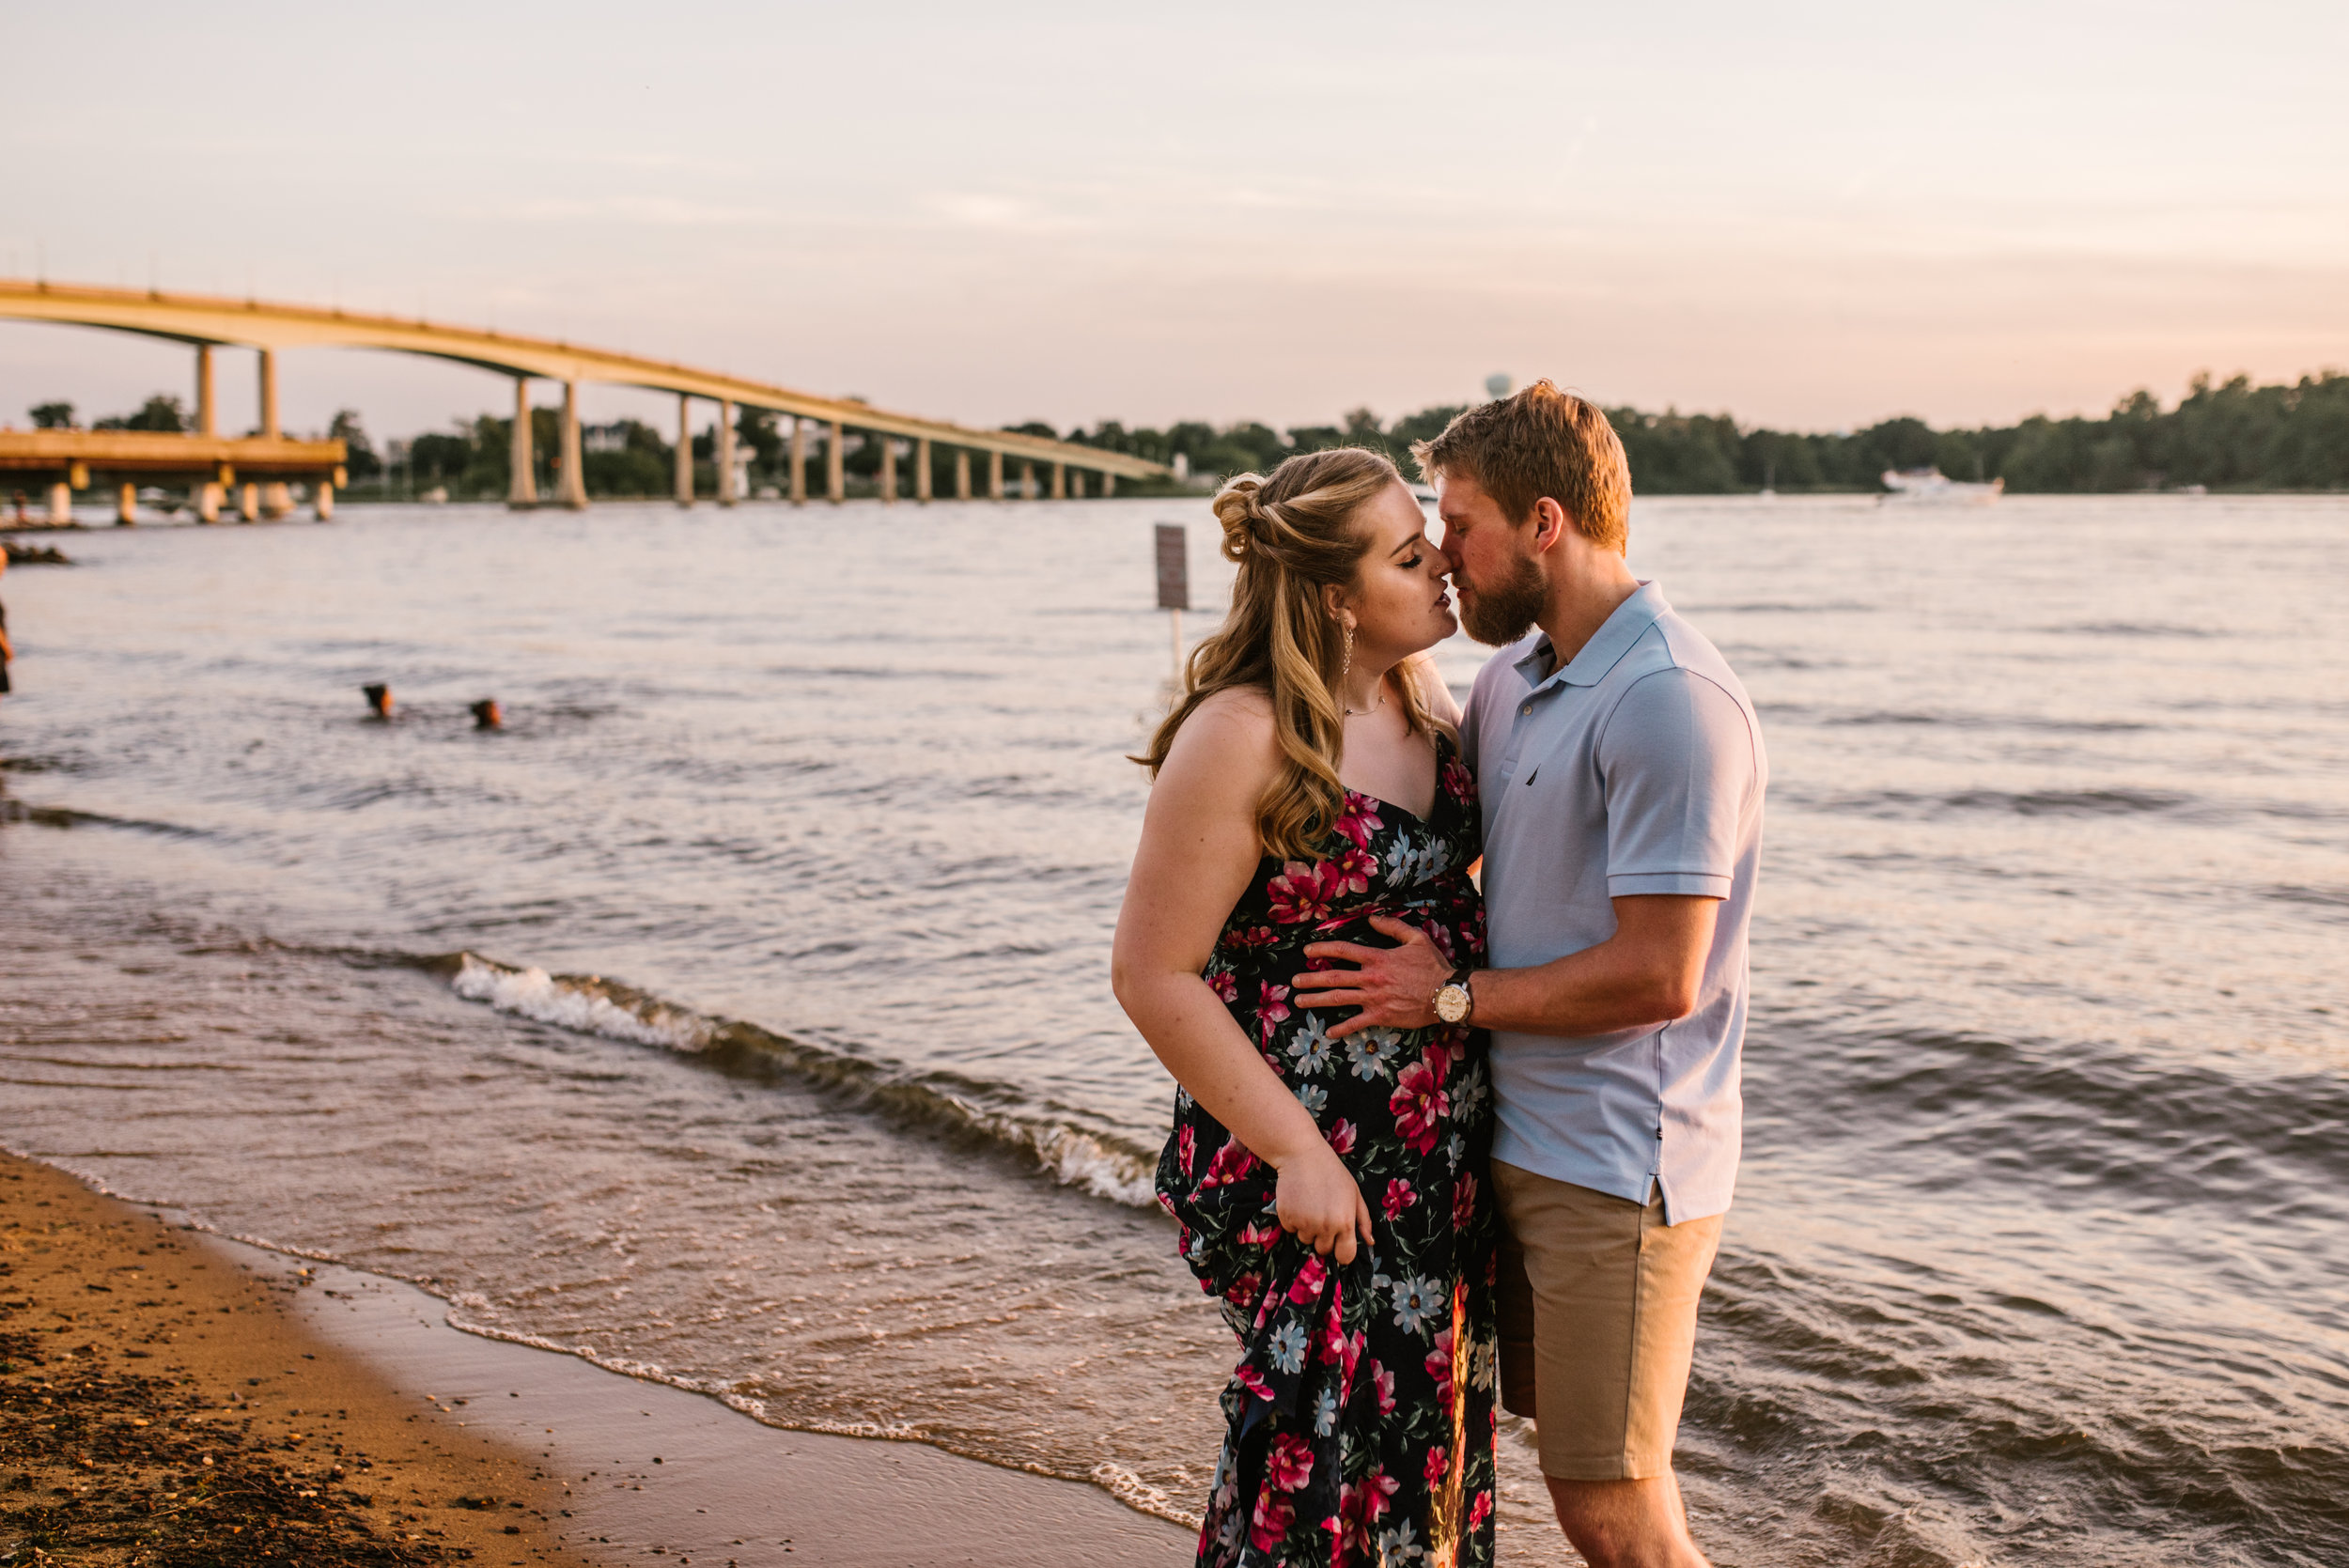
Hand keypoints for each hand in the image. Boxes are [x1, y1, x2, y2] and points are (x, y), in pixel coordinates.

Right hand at [1273, 1140, 1374, 1264]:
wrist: (1302, 1155)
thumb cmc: (1332, 1172)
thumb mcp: (1355, 1193)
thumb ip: (1364, 1220)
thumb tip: (1369, 1242)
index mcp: (1345, 1223)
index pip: (1345, 1257)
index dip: (1343, 1252)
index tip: (1339, 1244)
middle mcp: (1324, 1227)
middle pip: (1323, 1250)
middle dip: (1324, 1238)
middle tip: (1323, 1216)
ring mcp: (1304, 1223)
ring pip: (1306, 1239)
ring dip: (1308, 1229)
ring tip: (1310, 1206)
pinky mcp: (1286, 1218)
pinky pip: (1291, 1230)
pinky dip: (1293, 1221)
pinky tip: (1298, 1203)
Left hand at [1292, 915, 1453, 1040]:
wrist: (1446, 995)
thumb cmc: (1433, 966)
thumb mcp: (1416, 938)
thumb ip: (1393, 927)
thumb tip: (1373, 919)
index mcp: (1377, 958)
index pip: (1343, 951)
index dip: (1323, 950)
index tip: (1307, 952)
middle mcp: (1371, 978)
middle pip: (1333, 977)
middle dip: (1311, 979)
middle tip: (1294, 981)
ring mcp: (1374, 999)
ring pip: (1338, 999)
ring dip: (1316, 1000)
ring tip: (1300, 1001)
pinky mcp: (1381, 1016)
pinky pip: (1356, 1024)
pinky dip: (1341, 1028)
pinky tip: (1328, 1032)